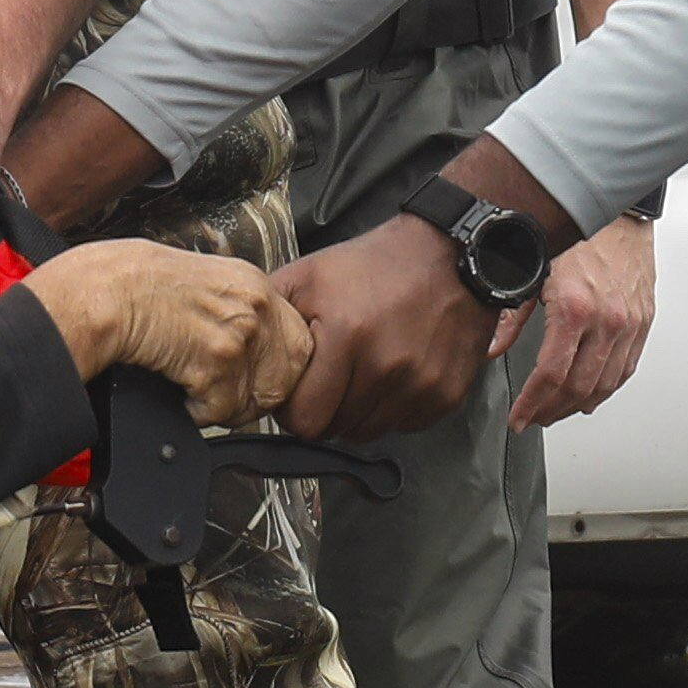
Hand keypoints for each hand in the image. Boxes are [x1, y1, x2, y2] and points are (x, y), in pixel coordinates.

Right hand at [26, 242, 309, 416]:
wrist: (106, 291)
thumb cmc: (136, 285)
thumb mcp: (205, 282)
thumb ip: (238, 309)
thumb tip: (255, 348)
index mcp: (254, 284)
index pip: (300, 341)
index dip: (279, 369)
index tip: (257, 379)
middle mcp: (255, 306)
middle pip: (286, 378)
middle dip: (256, 396)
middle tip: (224, 393)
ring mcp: (239, 335)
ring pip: (254, 401)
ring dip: (222, 406)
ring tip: (193, 386)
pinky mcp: (216, 364)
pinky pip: (220, 412)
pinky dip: (196, 412)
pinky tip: (177, 388)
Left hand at [276, 219, 507, 440]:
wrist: (450, 254)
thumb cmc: (376, 265)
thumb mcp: (310, 275)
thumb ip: (271, 315)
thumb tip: (237, 350)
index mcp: (347, 336)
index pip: (305, 419)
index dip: (294, 410)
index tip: (299, 392)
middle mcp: (387, 367)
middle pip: (336, 430)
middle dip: (326, 409)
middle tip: (332, 376)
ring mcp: (422, 384)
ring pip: (369, 432)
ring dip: (359, 412)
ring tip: (363, 371)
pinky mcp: (447, 394)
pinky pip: (405, 425)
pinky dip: (393, 409)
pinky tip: (394, 374)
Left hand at [508, 212, 654, 429]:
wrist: (618, 212)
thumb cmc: (577, 234)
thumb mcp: (532, 272)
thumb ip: (510, 316)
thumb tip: (491, 347)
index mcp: (574, 308)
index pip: (551, 376)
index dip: (532, 405)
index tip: (520, 418)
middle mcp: (607, 320)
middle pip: (579, 388)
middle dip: (552, 411)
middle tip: (534, 418)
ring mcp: (629, 323)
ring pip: (605, 384)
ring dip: (578, 405)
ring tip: (556, 411)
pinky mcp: (644, 321)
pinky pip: (626, 368)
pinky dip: (607, 388)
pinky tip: (590, 393)